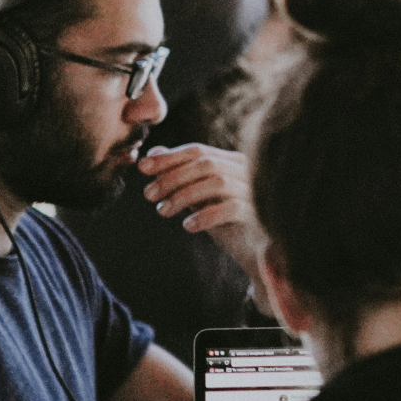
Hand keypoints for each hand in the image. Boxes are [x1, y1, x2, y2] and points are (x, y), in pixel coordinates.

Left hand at [137, 144, 259, 264]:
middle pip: (205, 164)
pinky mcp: (258, 214)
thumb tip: (153, 152)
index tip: (142, 168)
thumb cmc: (226, 220)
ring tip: (163, 211)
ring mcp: (255, 191)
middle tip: (149, 195)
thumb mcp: (199, 195)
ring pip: (217, 182)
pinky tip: (188, 226)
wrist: (256, 250)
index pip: (198, 150)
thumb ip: (181, 173)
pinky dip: (205, 215)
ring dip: (183, 195)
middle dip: (172, 177)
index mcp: (232, 161)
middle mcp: (247, 171)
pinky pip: (230, 208)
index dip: (168, 157)